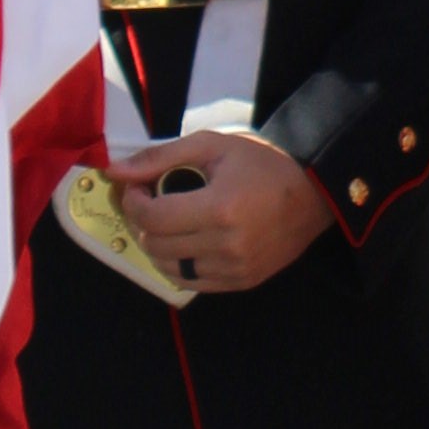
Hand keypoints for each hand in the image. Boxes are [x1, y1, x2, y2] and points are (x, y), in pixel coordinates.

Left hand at [121, 128, 338, 291]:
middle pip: (156, 245)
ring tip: (167, 222)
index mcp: (220, 208)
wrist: (314, 191)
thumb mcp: (212, 146)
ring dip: (157, 245)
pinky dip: (178, 263)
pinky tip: (185, 241)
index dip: (133, 201)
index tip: (137, 187)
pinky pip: (192, 282)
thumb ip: (160, 157)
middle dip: (142, 222)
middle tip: (150, 201)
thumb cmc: (263, 162)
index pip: (153, 218)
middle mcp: (227, 245)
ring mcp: (235, 268)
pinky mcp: (242, 282)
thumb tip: (114, 171)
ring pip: (169, 268)